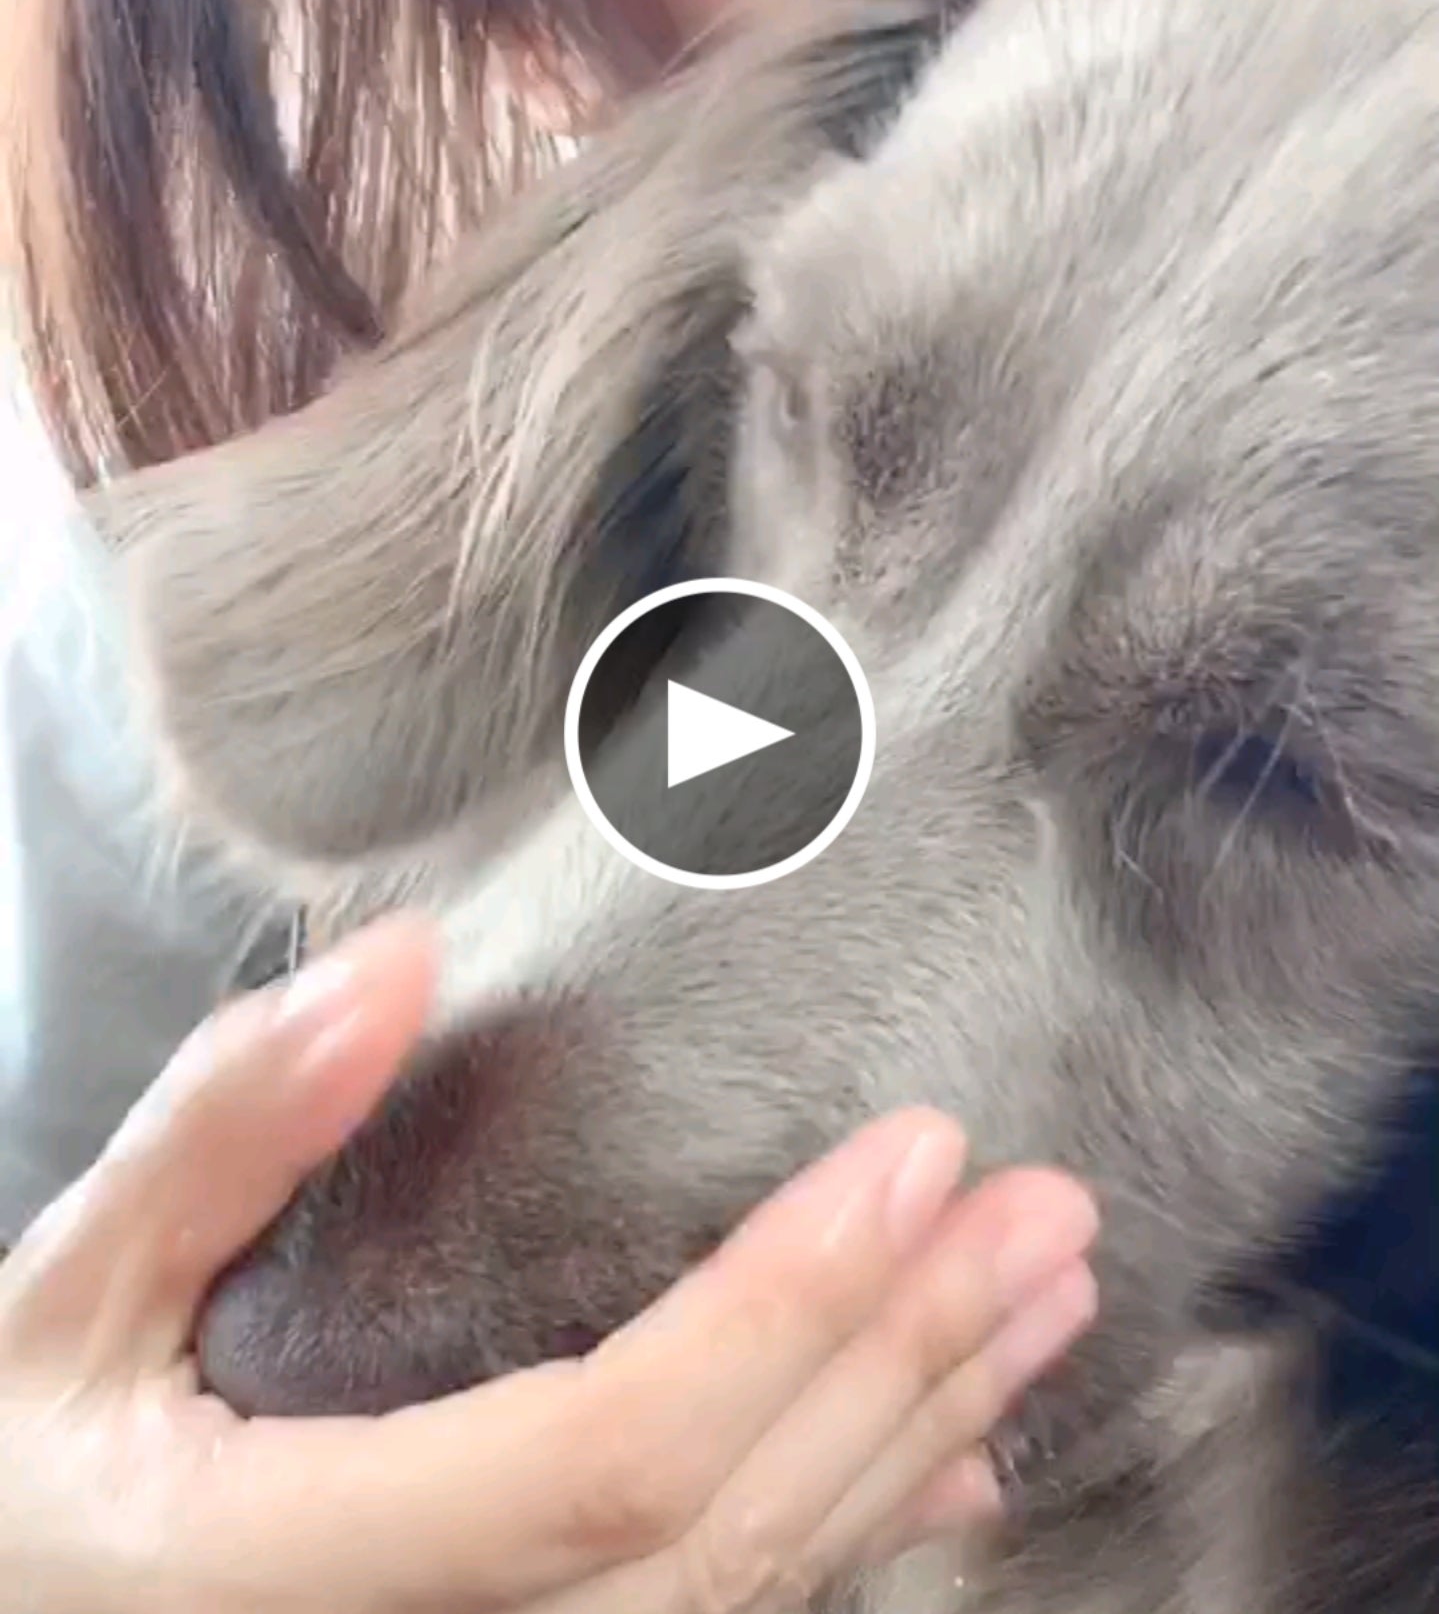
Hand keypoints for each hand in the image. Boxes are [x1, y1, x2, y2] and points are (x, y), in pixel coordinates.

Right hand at [0, 917, 1098, 1613]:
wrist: (31, 1610)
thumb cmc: (20, 1479)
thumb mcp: (59, 1306)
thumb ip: (219, 1139)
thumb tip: (392, 967)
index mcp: (315, 1571)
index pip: (611, 1456)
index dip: (784, 1314)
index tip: (915, 1160)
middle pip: (731, 1529)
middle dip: (908, 1358)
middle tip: (1041, 1209)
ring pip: (753, 1584)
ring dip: (919, 1425)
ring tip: (1042, 1295)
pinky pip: (718, 1611)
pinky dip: (858, 1523)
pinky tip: (952, 1457)